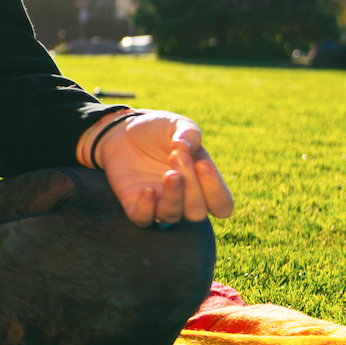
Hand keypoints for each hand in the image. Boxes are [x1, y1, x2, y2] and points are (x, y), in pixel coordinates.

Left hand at [85, 111, 232, 227]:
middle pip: (197, 212)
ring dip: (173, 197)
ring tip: (169, 173)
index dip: (215, 191)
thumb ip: (189, 134)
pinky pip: (143, 219)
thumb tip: (186, 146)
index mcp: (202, 184)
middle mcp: (183, 200)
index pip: (221, 205)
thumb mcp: (178, 125)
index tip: (202, 164)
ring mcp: (159, 204)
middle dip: (191, 187)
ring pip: (172, 216)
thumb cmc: (158, 131)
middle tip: (177, 156)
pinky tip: (147, 189)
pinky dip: (146, 208)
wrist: (124, 130)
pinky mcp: (134, 204)